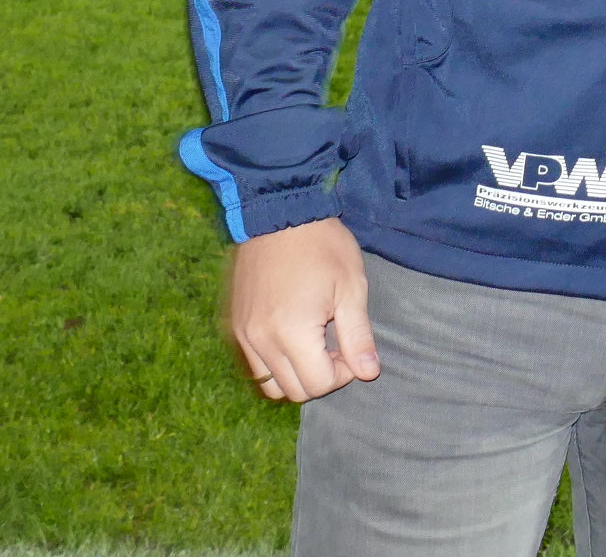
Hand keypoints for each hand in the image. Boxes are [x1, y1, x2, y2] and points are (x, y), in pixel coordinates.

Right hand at [226, 216, 379, 401]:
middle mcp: (261, 340)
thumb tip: (369, 373)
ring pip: (271, 384)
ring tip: (314, 345)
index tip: (350, 347)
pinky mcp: (236, 326)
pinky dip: (275, 364)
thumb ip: (358, 336)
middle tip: (335, 346)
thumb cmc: (322, 247)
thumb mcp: (351, 288)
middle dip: (321, 377)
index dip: (343, 374)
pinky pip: (254, 365)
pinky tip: (293, 338)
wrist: (281, 214)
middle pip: (294, 391)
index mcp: (292, 332)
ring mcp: (244, 335)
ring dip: (296, 375)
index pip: (318, 384)